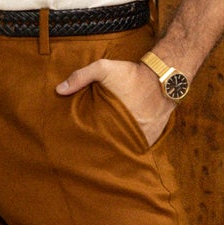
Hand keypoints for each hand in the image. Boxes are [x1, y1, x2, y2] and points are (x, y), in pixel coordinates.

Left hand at [55, 56, 174, 147]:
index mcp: (112, 120)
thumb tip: (59, 90)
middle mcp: (128, 133)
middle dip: (100, 150)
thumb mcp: (104, 68)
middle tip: (89, 155)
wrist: (164, 78)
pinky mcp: (151, 138)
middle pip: (110, 148)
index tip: (78, 145)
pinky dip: (131, 149)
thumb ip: (81, 77)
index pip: (95, 139)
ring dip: (116, 151)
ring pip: (124, 150)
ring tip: (104, 156)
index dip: (86, 143)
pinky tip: (122, 149)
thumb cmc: (132, 74)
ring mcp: (141, 138)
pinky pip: (138, 149)